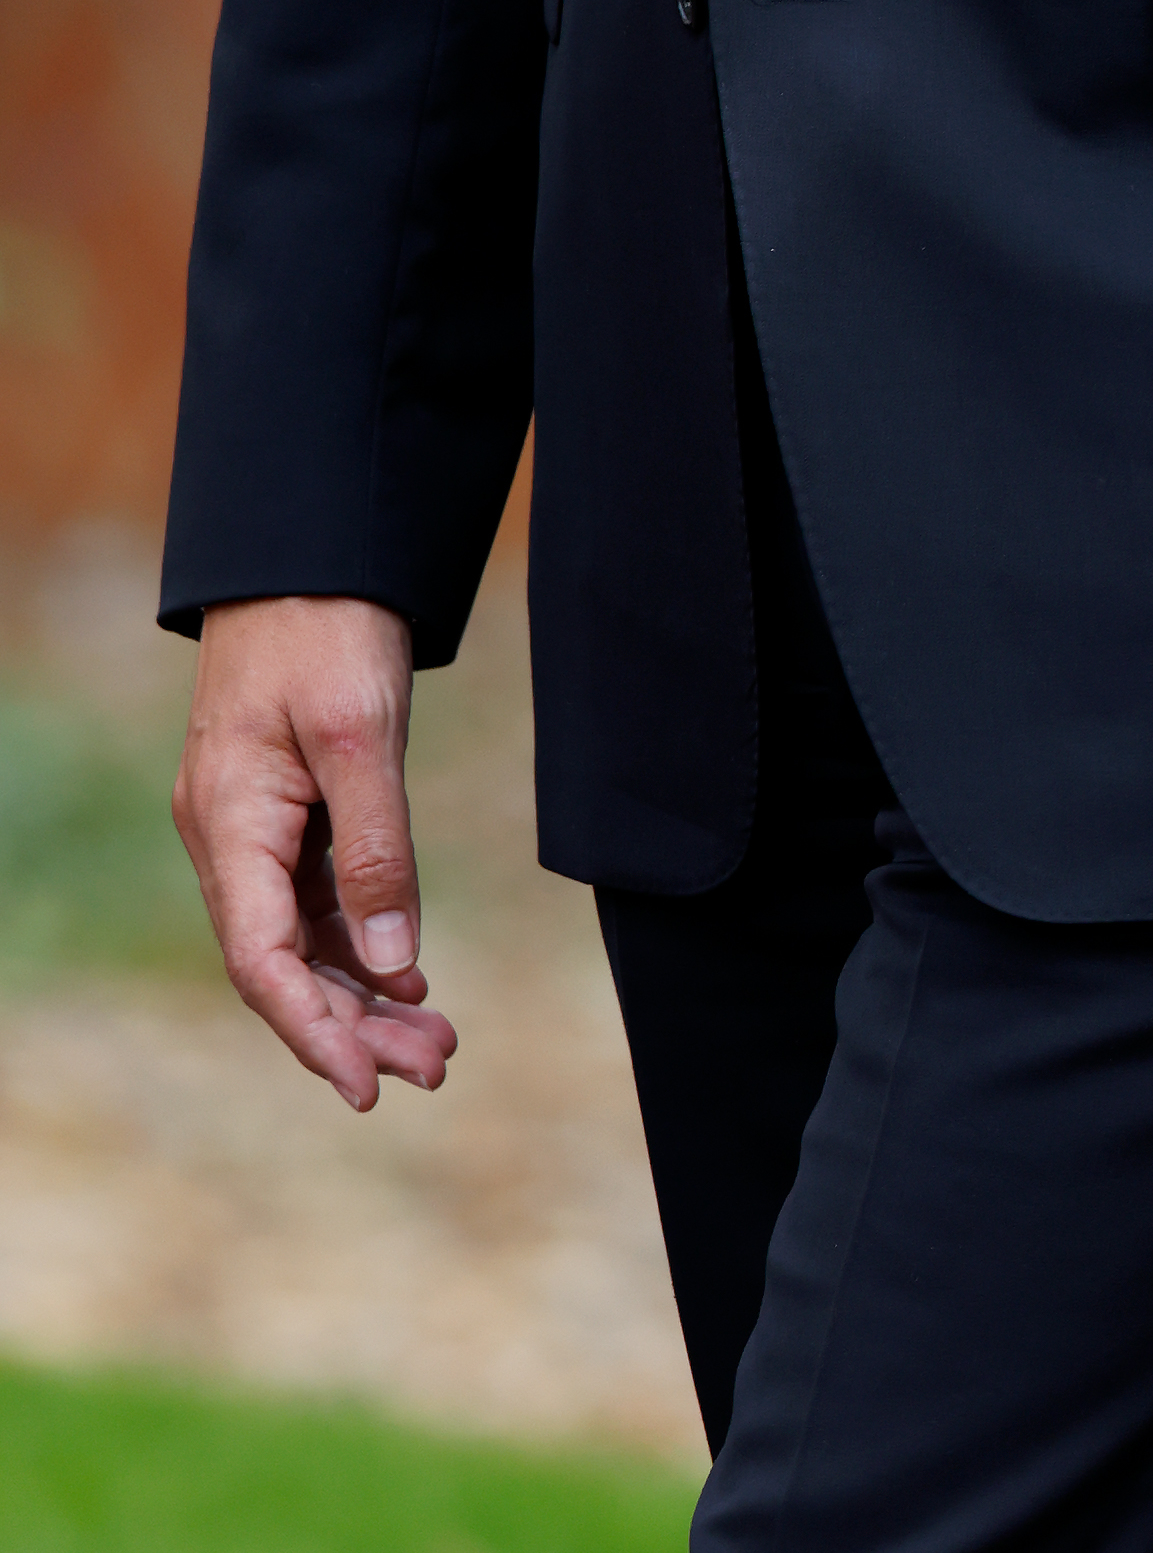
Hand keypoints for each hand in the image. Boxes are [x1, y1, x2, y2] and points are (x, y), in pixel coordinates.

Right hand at [172, 597, 456, 1110]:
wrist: (308, 552)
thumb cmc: (328, 627)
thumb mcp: (362, 732)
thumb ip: (377, 849)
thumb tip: (393, 964)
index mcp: (229, 824)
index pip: (261, 962)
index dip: (314, 1032)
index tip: (367, 1088)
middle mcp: (229, 838)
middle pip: (283, 964)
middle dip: (354, 1026)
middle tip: (437, 1066)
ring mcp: (252, 827)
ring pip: (299, 940)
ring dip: (363, 993)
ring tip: (437, 1039)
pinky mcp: (283, 811)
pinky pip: (312, 901)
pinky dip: (359, 942)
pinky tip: (408, 975)